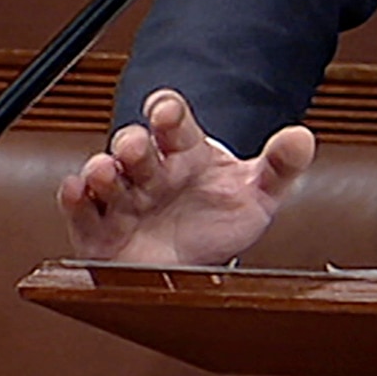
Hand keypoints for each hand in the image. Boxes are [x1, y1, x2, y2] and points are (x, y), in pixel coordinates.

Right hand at [57, 88, 316, 264]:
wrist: (196, 264)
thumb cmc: (220, 218)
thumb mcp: (257, 193)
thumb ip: (280, 166)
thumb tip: (302, 137)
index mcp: (185, 151)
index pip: (172, 121)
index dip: (167, 111)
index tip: (167, 111)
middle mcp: (150, 170)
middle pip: (134, 145)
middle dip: (131, 143)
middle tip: (135, 146)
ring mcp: (124, 198)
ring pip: (103, 175)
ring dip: (100, 169)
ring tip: (105, 172)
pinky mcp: (100, 231)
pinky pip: (80, 210)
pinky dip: (74, 199)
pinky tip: (76, 190)